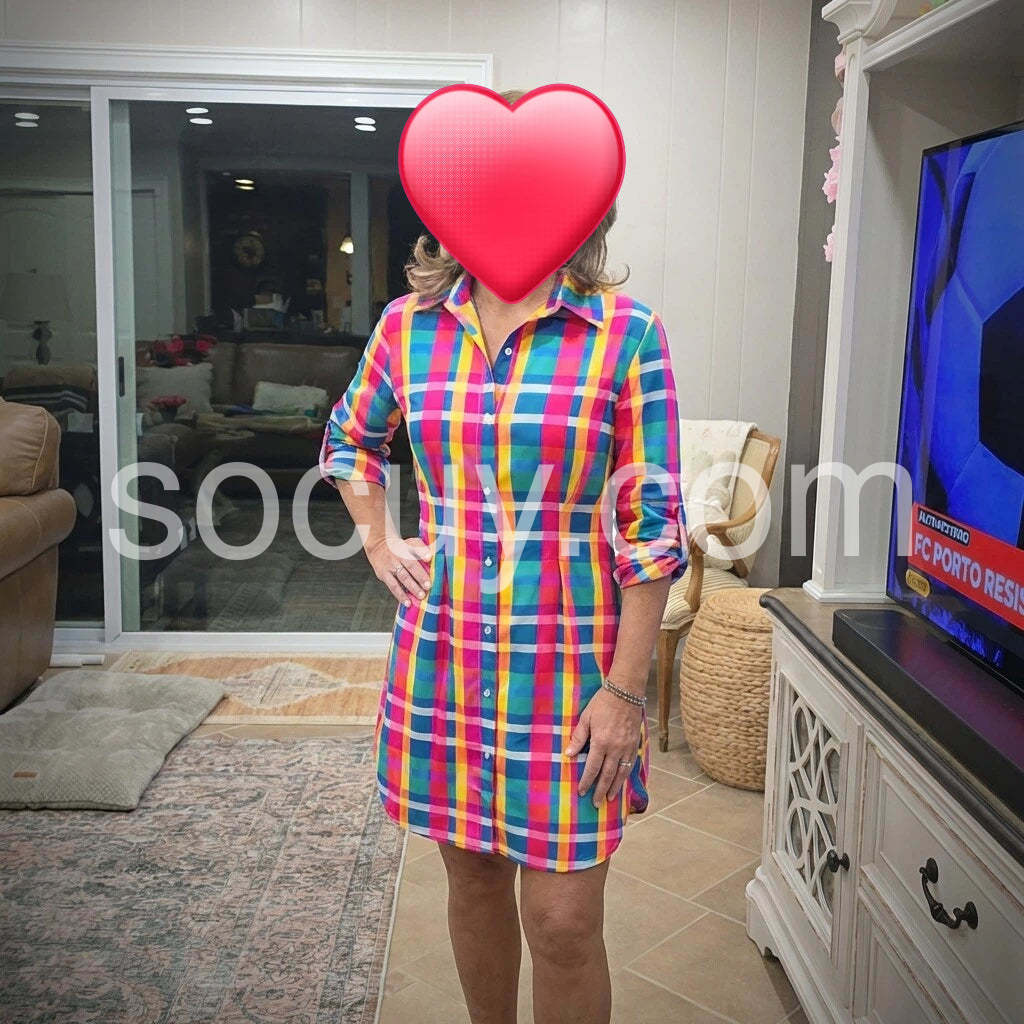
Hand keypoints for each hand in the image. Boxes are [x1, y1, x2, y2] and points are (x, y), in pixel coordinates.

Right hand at [366, 534, 431, 606]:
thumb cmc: (401, 548)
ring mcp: (390, 565)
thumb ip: (421, 549)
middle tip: (429, 586)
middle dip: (420, 576)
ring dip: (412, 587)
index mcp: (406, 546)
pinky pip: (393, 586)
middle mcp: (398, 555)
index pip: (415, 547)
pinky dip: (400, 595)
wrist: (378, 547)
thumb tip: (430, 558)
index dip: (422, 552)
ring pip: (403, 577)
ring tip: (421, 596)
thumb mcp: (410, 543)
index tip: (429, 558)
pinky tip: (408, 603)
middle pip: (410, 565)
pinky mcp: (384, 575)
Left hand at [565, 684, 644, 807]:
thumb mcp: (586, 718)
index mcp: (601, 742)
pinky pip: (630, 764)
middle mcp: (615, 748)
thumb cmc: (603, 703)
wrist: (626, 692)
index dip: (587, 781)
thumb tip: (569, 755)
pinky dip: (626, 775)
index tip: (582, 792)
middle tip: (596, 803)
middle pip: (608, 775)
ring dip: (615, 787)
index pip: (592, 768)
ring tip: (610, 798)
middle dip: (601, 790)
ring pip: (621, 772)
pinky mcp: (635, 743)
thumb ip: (578, 738)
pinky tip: (622, 780)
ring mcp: (627, 747)